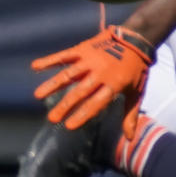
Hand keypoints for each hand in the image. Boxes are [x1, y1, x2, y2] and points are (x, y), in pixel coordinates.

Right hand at [32, 25, 155, 139]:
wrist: (137, 38)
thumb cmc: (136, 68)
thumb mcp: (137, 91)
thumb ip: (130, 114)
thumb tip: (130, 138)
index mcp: (115, 84)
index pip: (96, 102)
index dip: (83, 114)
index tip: (69, 126)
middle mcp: (101, 72)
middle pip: (80, 91)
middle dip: (66, 105)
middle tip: (52, 118)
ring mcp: (91, 60)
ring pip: (69, 73)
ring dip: (53, 84)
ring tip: (38, 95)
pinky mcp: (84, 49)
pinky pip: (65, 55)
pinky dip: (50, 60)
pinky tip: (35, 66)